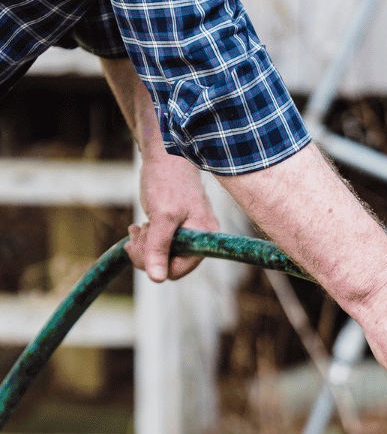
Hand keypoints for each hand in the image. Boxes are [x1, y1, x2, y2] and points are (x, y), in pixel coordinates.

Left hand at [127, 154, 219, 281]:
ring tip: (137, 227)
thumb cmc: (168, 181)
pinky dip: (147, 239)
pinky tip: (140, 227)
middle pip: (169, 265)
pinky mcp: (178, 228)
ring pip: (163, 255)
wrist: (166, 154)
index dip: (156, 263)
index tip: (140, 246)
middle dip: (148, 252)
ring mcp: (189, 233)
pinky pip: (162, 244)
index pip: (178, 269)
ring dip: (145, 245)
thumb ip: (159, 247)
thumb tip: (156, 279)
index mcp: (204, 238)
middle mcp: (200, 239)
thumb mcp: (161, 216)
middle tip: (136, 233)